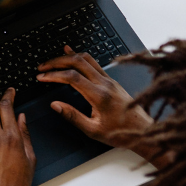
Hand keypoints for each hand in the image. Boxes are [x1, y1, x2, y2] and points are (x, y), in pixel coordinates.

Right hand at [37, 46, 161, 165]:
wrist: (143, 131)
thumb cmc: (120, 132)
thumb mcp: (93, 130)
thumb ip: (72, 116)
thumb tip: (55, 105)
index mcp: (99, 96)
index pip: (72, 77)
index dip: (54, 75)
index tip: (42, 77)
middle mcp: (105, 84)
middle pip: (78, 62)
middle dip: (57, 62)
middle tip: (42, 67)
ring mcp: (109, 80)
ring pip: (86, 59)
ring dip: (67, 57)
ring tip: (52, 61)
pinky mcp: (111, 81)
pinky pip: (93, 63)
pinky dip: (79, 57)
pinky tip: (71, 53)